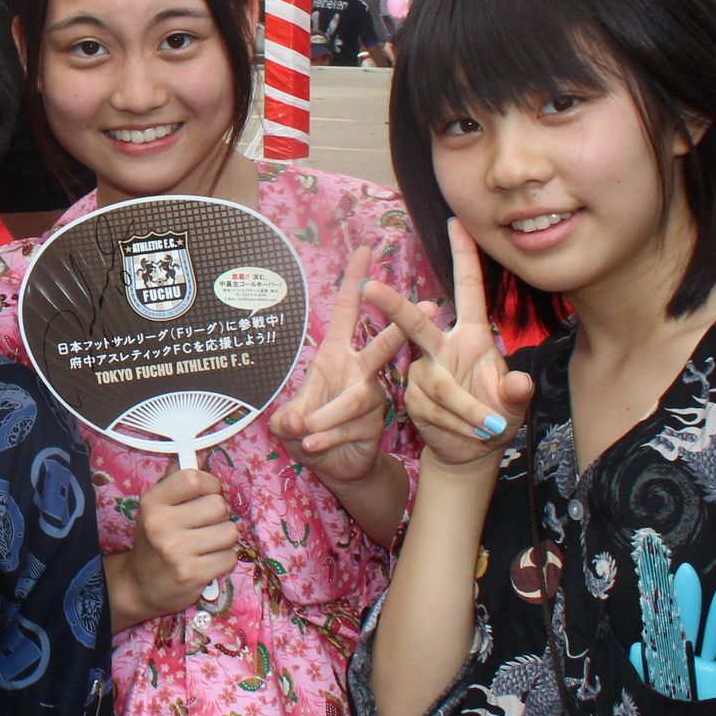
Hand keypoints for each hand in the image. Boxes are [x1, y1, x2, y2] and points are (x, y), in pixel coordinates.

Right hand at [118, 467, 237, 624]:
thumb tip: (200, 457)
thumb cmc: (154, 540)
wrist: (140, 585)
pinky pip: (230, 557)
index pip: (194, 478)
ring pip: (230, 532)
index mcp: (153, 502)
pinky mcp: (192, 574)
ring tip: (207, 544)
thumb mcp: (157, 507)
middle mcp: (161, 524)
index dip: (210, 484)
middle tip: (205, 525)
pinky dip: (223, 560)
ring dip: (224, 539)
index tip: (206, 494)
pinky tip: (207, 562)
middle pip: (218, 505)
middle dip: (218, 516)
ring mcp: (177, 551)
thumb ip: (176, 481)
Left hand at [270, 246, 407, 485]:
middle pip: (381, 346)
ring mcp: (369, 397)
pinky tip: (313, 444)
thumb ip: (289, 419)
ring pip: (356, 399)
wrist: (334, 465)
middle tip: (427, 304)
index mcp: (335, 355)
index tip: (365, 250)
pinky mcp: (375, 423)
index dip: (354, 282)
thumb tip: (293, 421)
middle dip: (397, 327)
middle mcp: (357, 371)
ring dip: (328, 416)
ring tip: (306, 431)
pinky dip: (328, 436)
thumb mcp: (290, 421)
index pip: (346, 311)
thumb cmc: (310, 429)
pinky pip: (352, 427)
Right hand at [362, 219, 533, 471]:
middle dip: (394, 307)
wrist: (467, 450)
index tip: (457, 222)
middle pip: (416, 324)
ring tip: (487, 428)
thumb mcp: (513, 407)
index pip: (468, 290)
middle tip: (370, 288)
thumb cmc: (496, 418)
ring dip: (464, 411)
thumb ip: (515, 393)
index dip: (464, 257)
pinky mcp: (411, 395)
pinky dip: (453, 425)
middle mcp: (443, 348)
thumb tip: (519, 382)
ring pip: (435, 385)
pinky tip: (465, 433)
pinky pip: (430, 409)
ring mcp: (424, 371)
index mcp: (472, 336)